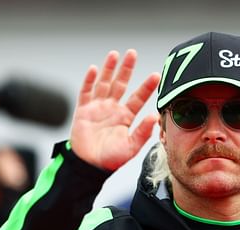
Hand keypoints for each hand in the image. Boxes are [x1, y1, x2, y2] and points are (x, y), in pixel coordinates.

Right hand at [70, 49, 160, 169]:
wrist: (89, 166)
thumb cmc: (110, 160)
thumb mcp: (131, 147)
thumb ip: (142, 132)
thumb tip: (155, 117)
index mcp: (126, 117)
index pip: (138, 97)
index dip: (147, 86)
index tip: (156, 75)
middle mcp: (113, 109)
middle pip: (121, 84)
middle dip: (127, 69)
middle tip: (132, 53)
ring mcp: (98, 108)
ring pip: (104, 83)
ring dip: (109, 69)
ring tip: (114, 54)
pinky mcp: (83, 110)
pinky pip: (86, 92)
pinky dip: (89, 80)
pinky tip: (94, 69)